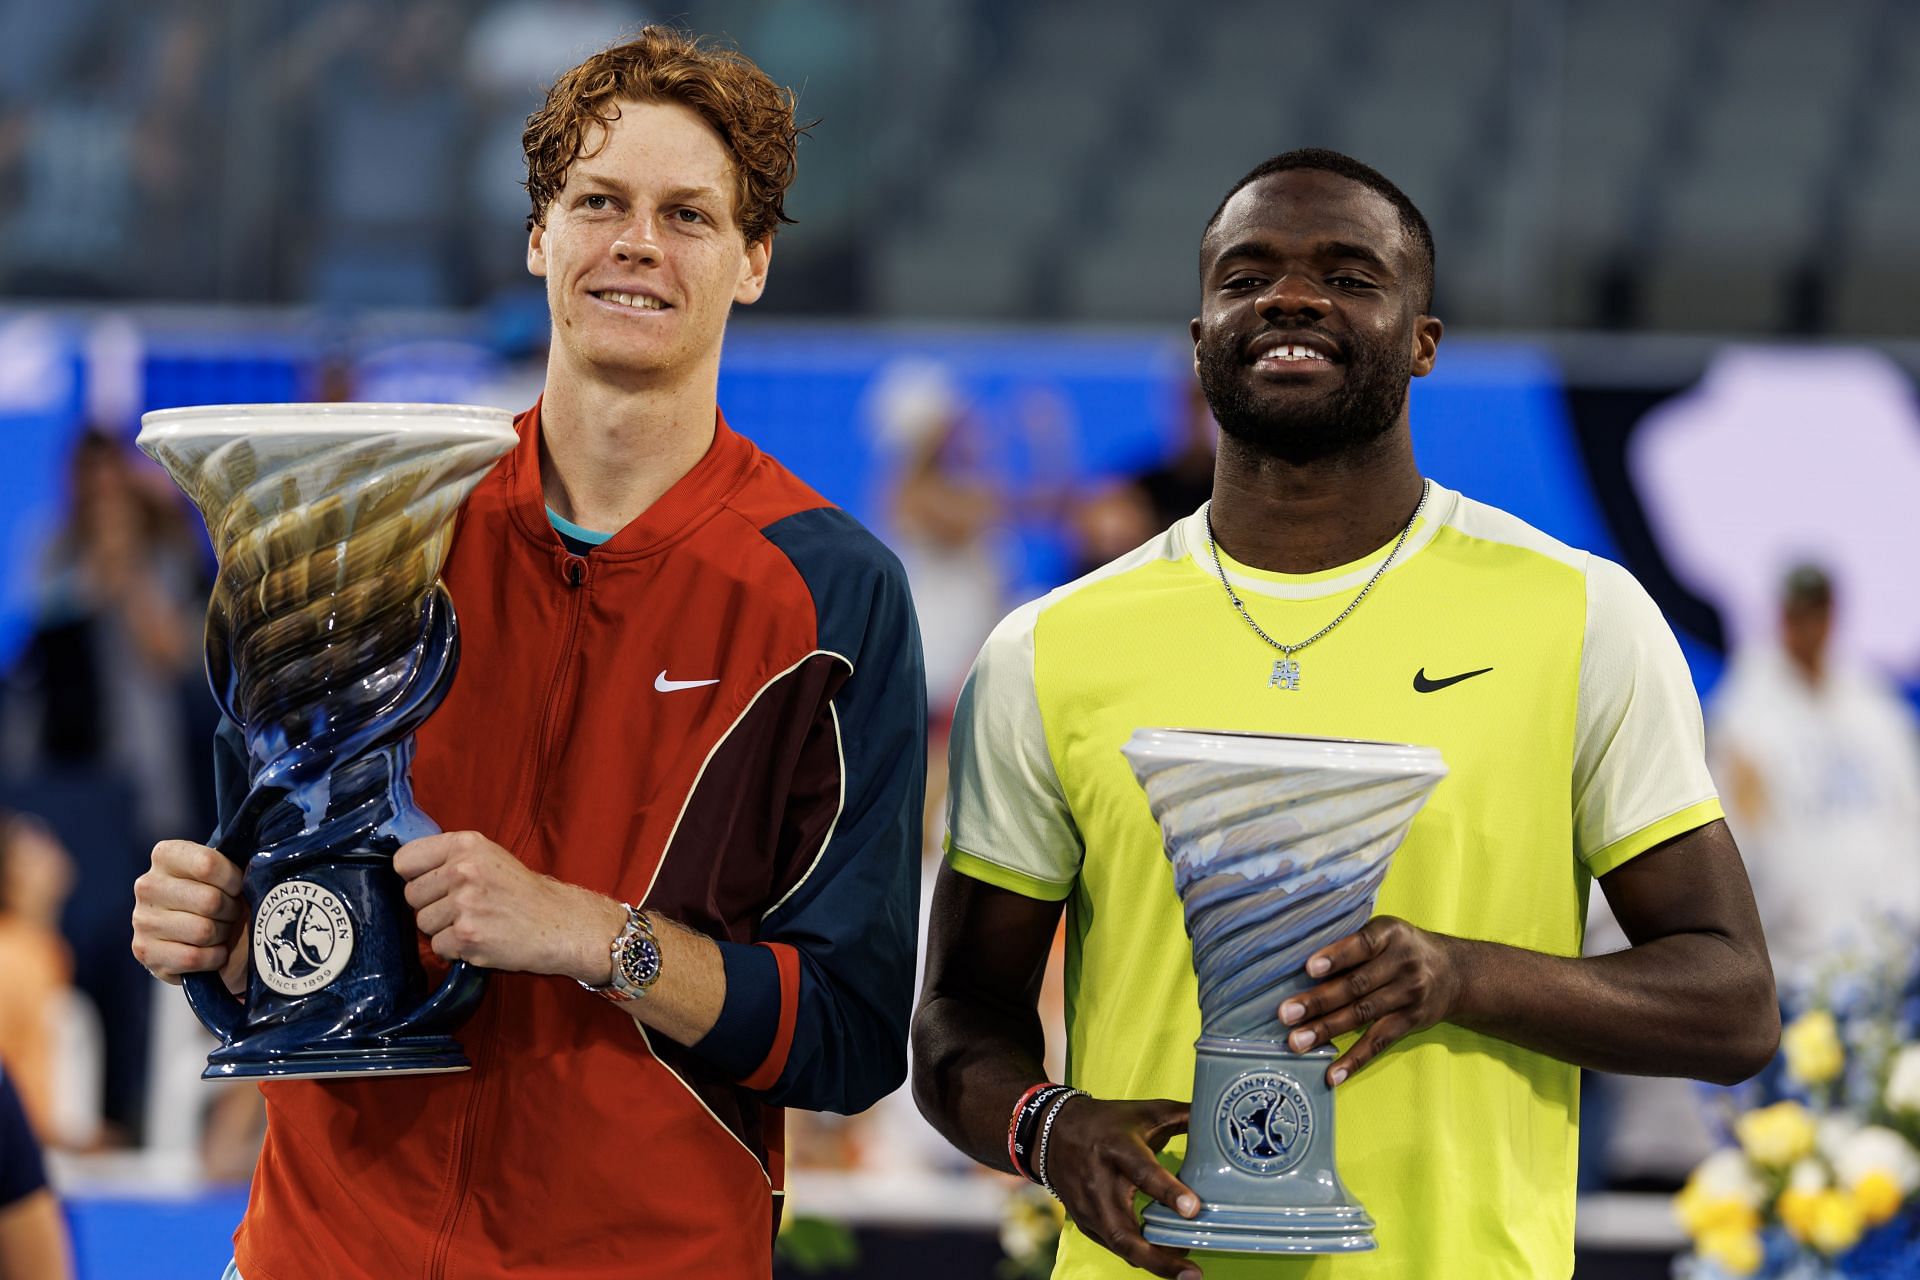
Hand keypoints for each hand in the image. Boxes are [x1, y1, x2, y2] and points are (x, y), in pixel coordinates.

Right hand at [133, 840, 248, 992]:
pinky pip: (192, 958)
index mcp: (167, 856)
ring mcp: (142, 919)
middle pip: (209, 901)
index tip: (238, 888)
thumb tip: (255, 869)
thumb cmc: (221, 897)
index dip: (233, 880)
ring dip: (222, 935)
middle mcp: (147, 885)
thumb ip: (237, 864)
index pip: (207, 864)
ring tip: (221, 931)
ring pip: (203, 931)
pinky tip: (212, 951)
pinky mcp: (144, 951)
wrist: (201, 937)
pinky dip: (212, 958)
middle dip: (231, 911)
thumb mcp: (228, 874)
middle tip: (231, 914)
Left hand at [394, 831, 624, 978]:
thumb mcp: (489, 857)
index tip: (433, 884)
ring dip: (443, 929)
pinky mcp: (467, 935)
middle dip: (431, 906)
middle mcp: (463, 870)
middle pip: (411, 895)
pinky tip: (480, 939)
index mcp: (465, 845)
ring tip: (475, 922)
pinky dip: (456, 950)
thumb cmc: (521, 892)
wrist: (558, 923)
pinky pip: (438, 947)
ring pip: (423, 924)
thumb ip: (450, 858)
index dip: (416, 876)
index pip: (405, 859)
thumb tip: (405, 866)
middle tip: (463, 907)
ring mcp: (465, 903)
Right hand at [1042, 1096, 1203, 1279]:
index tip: (1194, 1209)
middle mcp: (1099, 1183)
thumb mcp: (1145, 1112)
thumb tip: (1224, 1121)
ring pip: (1121, 1246)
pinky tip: (1167, 1260)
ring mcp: (1089, 1208)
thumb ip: (1184, 1116)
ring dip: (1155, 1264)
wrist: (1051, 1134)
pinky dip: (1142, 1256)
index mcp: (1117, 1148)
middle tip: (1193, 1273)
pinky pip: (1116, 1247)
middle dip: (1158, 1257)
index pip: (1143, 1172)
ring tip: (1188, 1273)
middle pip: (1125, 1230)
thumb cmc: (1108, 1122)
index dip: (1168, 1192)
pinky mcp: (1086, 1223)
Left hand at [1278, 915, 1465, 1085]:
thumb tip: (1299, 963)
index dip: (1336, 956)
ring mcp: (1408, 995)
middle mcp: (1402, 964)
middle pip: (1356, 985)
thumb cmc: (1402, 947)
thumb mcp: (1385, 932)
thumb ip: (1352, 941)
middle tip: (1286, 1013)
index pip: (1361, 945)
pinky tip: (1333, 1074)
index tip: (1309, 968)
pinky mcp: (1410, 1022)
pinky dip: (1354, 1059)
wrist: (1455, 973)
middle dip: (1318, 1001)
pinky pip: (1379, 1042)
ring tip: (1297, 1042)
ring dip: (1327, 1030)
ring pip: (1362, 1015)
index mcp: (1390, 934)